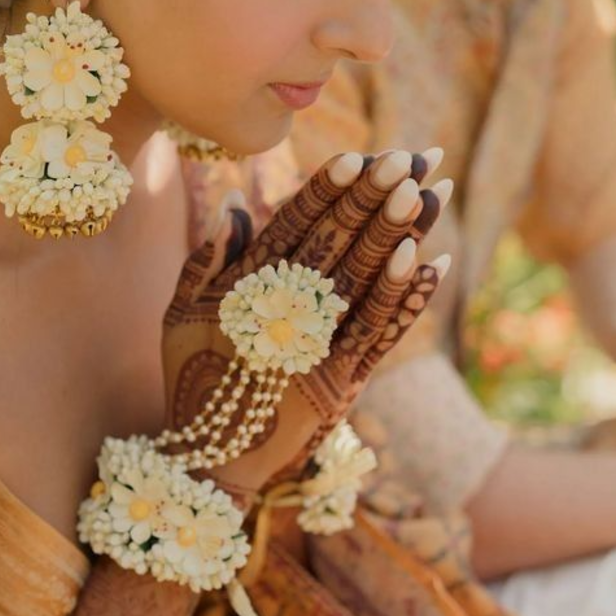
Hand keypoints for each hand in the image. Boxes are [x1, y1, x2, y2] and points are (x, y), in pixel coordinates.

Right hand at [160, 149, 456, 495]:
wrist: (214, 460)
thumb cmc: (195, 375)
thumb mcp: (181, 312)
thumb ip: (209, 255)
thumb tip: (241, 199)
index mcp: (244, 289)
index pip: (293, 227)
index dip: (328, 190)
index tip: (357, 156)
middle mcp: (283, 314)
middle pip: (337, 244)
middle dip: (373, 198)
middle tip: (407, 157)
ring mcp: (317, 349)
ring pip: (366, 280)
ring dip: (401, 233)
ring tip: (429, 191)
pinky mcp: (344, 382)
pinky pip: (383, 331)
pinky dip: (409, 296)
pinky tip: (434, 259)